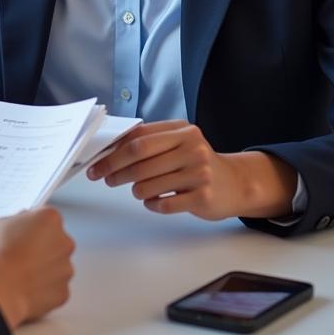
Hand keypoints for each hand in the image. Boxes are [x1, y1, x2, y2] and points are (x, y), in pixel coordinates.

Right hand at [0, 208, 74, 328]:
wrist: (1, 287)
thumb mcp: (0, 223)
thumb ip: (16, 222)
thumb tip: (19, 227)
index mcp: (51, 219)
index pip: (46, 217)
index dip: (33, 225)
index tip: (24, 232)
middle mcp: (64, 242)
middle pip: (56, 241)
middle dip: (43, 246)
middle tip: (22, 252)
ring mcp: (66, 268)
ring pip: (58, 265)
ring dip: (45, 267)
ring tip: (22, 272)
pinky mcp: (64, 291)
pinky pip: (55, 287)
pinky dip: (45, 288)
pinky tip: (27, 286)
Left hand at [86, 120, 297, 220]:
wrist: (236, 183)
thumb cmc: (196, 163)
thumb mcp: (178, 144)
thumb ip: (150, 142)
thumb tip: (110, 149)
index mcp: (181, 130)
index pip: (139, 139)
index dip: (114, 152)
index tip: (97, 162)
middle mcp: (192, 148)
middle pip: (141, 159)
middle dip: (116, 170)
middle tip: (104, 178)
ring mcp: (199, 172)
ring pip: (150, 183)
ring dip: (135, 190)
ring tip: (135, 190)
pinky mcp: (203, 197)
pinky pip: (165, 204)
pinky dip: (152, 204)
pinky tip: (152, 202)